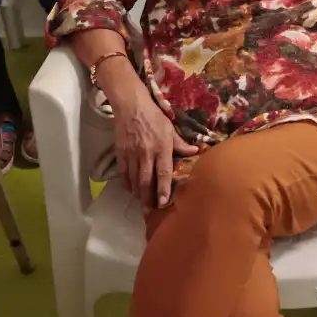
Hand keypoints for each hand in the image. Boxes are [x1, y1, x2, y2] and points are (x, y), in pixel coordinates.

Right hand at [107, 80, 197, 208]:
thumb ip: (180, 143)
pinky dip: (126, 182)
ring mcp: (132, 154)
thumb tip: (195, 152)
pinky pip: (123, 171)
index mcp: (161, 148)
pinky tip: (129, 189)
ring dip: (138, 193)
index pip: (163, 173)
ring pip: (134, 178)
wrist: (131, 105)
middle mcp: (147, 153)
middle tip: (149, 211)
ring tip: (141, 203)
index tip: (163, 202)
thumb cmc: (154, 116)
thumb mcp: (170, 128)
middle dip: (148, 197)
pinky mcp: (121, 152)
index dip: (163, 189)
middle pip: (147, 180)